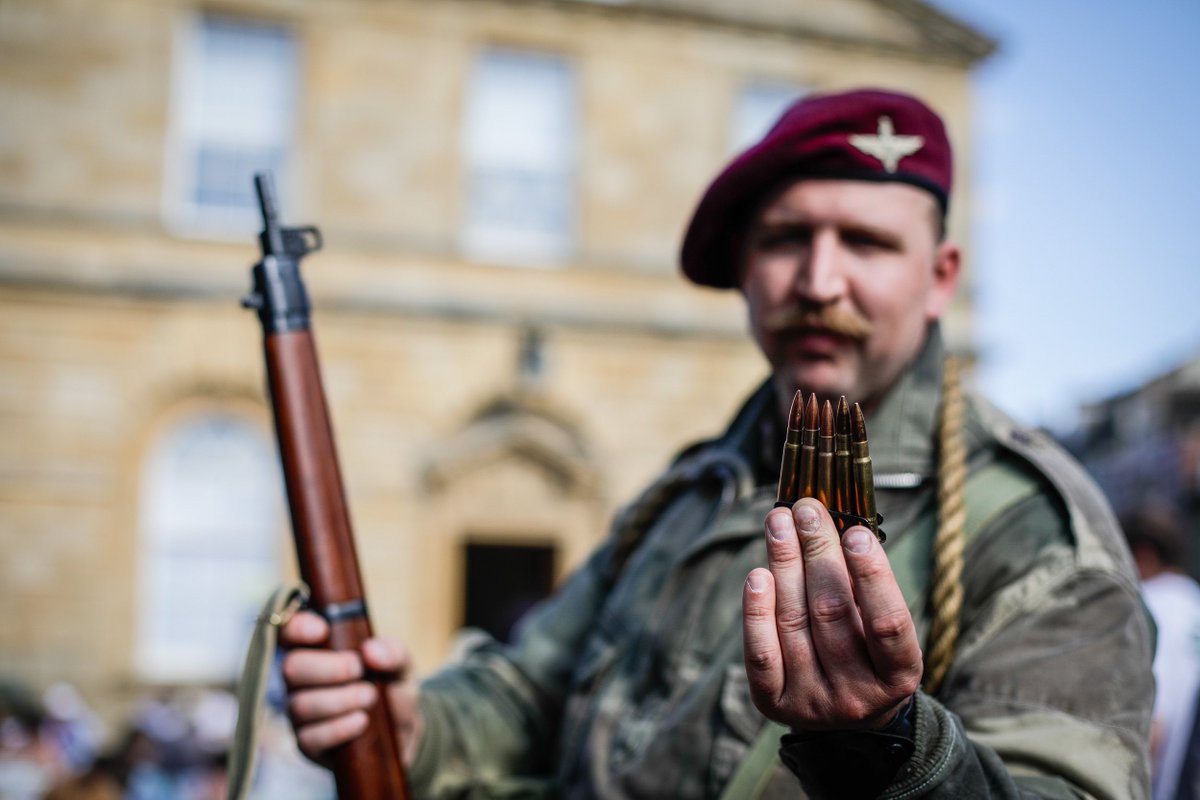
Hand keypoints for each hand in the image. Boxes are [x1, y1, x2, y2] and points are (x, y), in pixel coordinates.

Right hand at [280, 611, 422, 765]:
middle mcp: (301, 679)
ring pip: (300, 705)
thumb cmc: (391, 686)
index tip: (322, 630)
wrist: (403, 730)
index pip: (288, 631)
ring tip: (370, 696)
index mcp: (316, 649)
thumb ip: (392, 652)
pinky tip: (362, 721)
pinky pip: (310, 738)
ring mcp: (301, 712)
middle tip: (359, 670)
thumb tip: (370, 650)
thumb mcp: (401, 664)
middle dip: (328, 669)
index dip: (296, 627)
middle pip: (291, 668)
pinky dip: (339, 728)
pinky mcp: (308, 743)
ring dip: (340, 700)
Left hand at [742, 498, 921, 731]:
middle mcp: (857, 695)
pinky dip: (757, 610)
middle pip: (832, 613)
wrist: (846, 718)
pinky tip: (758, 574)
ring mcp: (814, 703)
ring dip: (784, 564)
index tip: (856, 531)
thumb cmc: (868, 653)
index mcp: (898, 675)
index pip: (887, 623)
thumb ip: (863, 586)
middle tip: (807, 510)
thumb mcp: (881, 626)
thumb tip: (831, 526)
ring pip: (794, 623)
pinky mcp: (774, 703)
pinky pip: (761, 652)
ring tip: (778, 522)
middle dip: (818, 553)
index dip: (871, 575)